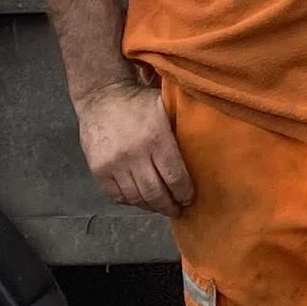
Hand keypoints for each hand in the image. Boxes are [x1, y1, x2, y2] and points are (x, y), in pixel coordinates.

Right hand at [76, 76, 195, 215]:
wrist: (101, 96)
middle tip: (177, 209)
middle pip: (156, 193)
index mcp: (156, 138)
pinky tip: (140, 199)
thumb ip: (182, 128)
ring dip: (151, 206)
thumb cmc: (139, 102)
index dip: (185, 193)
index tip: (189, 199)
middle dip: (170, 206)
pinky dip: (131, 201)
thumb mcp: (166, 107)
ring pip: (136, 198)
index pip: (175, 178)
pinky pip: (117, 196)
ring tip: (160, 206)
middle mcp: (134, 154)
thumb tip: (207, 149)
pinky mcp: (98, 170)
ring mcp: (114, 164)